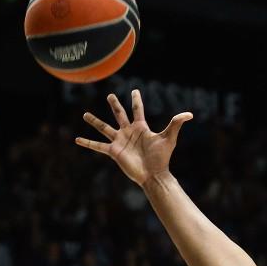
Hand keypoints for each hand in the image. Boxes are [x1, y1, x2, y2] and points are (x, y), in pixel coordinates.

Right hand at [76, 90, 192, 186]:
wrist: (153, 174)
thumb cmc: (162, 157)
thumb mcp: (169, 138)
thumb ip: (176, 124)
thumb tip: (189, 114)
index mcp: (141, 127)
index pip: (137, 110)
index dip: (136, 100)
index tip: (134, 91)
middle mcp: (128, 132)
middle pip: (119, 114)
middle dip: (115, 105)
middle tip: (110, 95)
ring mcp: (120, 141)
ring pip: (104, 128)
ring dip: (94, 121)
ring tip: (85, 114)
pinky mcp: (113, 152)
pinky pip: (98, 146)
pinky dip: (87, 143)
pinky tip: (77, 139)